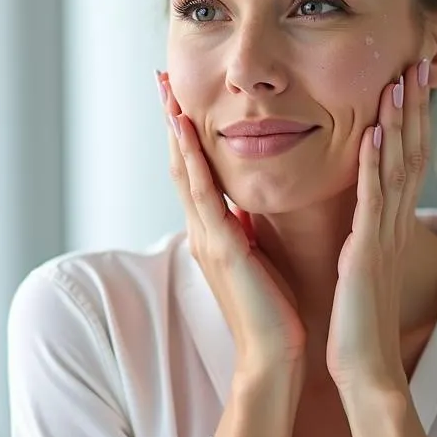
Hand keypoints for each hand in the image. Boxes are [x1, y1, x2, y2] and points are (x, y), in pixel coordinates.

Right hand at [158, 71, 305, 377]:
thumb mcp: (258, 259)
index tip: (181, 98)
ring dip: (174, 129)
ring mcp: (207, 238)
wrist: (273, 357)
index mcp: (215, 232)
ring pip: (184, 171)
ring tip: (167, 90)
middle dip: (171, 120)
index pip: (195, 172)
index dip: (185, 134)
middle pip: (180, 163)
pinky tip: (184, 129)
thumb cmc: (273, 312)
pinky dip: (190, 159)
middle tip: (163, 79)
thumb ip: (247, 232)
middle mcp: (203, 230)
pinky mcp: (221, 248)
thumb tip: (247, 208)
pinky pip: (203, 194)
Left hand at [327, 58, 430, 395]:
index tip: (406, 77)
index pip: (402, 159)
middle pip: (410, 152)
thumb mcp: (359, 266)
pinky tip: (374, 133)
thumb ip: (360, 233)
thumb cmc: (356, 321)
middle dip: (413, 105)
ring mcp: (383, 237)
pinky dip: (375, 165)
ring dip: (399, 122)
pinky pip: (372, 202)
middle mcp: (392, 224)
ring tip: (400, 79)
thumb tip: (354, 212)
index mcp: (386, 225)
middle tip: (417, 60)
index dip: (407, 117)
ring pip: (397, 167)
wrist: (364, 369)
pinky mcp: (366, 254)